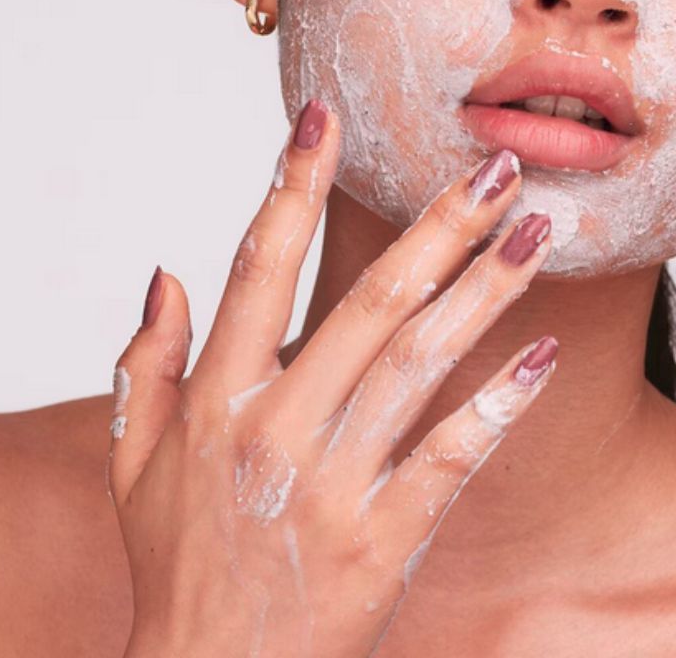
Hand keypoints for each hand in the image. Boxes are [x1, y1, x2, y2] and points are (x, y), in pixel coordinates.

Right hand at [108, 100, 556, 657]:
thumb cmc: (178, 561)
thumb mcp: (132, 463)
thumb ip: (147, 363)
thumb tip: (167, 270)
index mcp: (215, 399)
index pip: (257, 265)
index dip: (291, 183)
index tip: (326, 114)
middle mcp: (276, 429)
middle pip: (371, 300)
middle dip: (440, 225)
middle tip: (501, 167)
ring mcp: (334, 486)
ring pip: (422, 362)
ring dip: (488, 289)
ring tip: (542, 233)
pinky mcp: (384, 539)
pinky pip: (453, 456)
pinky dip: (499, 402)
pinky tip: (543, 351)